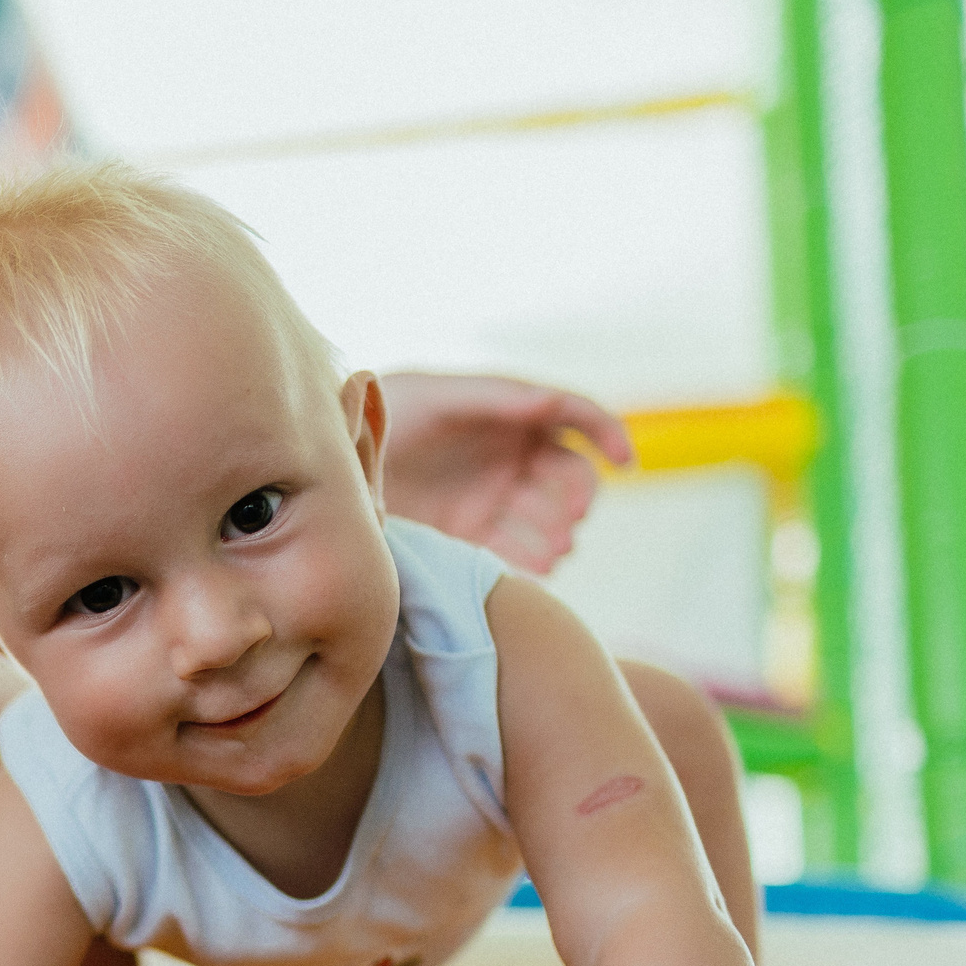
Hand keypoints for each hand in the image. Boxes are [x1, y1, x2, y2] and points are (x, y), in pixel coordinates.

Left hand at [378, 373, 633, 573]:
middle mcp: (514, 459)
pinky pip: (518, 552)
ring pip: (551, 519)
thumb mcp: (433, 396)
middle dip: (577, 498)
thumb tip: (550, 401)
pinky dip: (533, 561)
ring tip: (551, 550)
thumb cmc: (386, 413)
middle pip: (571, 479)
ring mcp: (498, 500)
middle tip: (568, 518)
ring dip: (559, 534)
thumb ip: (492, 398)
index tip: (624, 459)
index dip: (608, 434)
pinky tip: (535, 569)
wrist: (341, 461)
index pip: (578, 419)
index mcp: (514, 416)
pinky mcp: (475, 537)